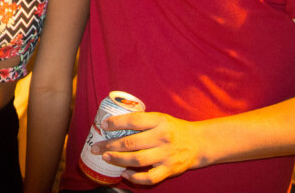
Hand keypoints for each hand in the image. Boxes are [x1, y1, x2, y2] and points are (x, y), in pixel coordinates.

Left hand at [90, 111, 205, 184]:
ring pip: (137, 160)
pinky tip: (124, 173)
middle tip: (97, 147)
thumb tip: (113, 123)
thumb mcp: (160, 118)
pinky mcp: (169, 170)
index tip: (104, 125)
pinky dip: (135, 178)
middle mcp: (162, 138)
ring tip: (106, 157)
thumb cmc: (173, 129)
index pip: (133, 120)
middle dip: (110, 145)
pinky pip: (149, 177)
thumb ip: (142, 121)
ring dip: (118, 159)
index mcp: (159, 121)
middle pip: (131, 143)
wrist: (198, 143)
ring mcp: (166, 155)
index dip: (116, 123)